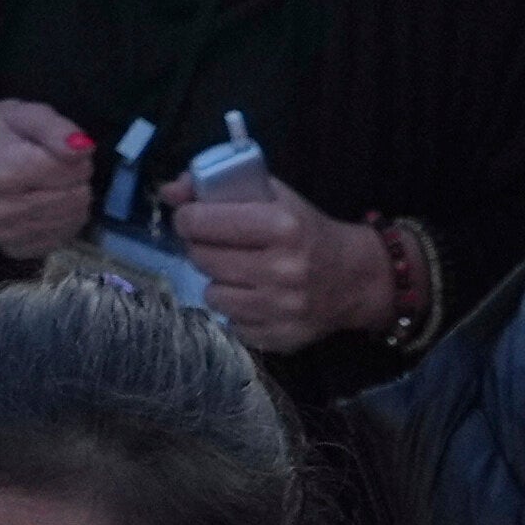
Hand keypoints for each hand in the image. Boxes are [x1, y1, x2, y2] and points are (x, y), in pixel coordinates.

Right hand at [0, 89, 100, 263]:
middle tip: (54, 168)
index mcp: (5, 172)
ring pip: (75, 220)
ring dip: (72, 201)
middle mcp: (2, 210)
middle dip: (76, 180)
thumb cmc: (4, 134)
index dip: (77, 157)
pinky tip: (46, 206)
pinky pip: (63, 238)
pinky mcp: (14, 250)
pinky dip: (63, 222)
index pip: (75, 172)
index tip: (59, 150)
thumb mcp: (29, 115)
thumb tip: (84, 150)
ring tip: (48, 185)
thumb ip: (57, 130)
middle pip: (77, 199)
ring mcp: (6, 234)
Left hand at [167, 167, 392, 351]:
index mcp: (282, 226)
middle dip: (201, 248)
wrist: (356, 278)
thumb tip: (168, 191)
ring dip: (218, 281)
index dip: (188, 218)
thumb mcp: (273, 195)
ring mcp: (280, 309)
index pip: (203, 222)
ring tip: (237, 271)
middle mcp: (281, 269)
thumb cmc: (308, 229)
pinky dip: (237, 310)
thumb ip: (221, 187)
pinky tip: (254, 296)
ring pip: (212, 295)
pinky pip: (232, 324)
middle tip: (214, 244)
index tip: (191, 218)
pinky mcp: (279, 338)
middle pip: (203, 259)